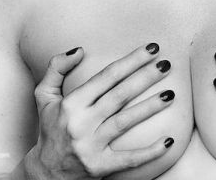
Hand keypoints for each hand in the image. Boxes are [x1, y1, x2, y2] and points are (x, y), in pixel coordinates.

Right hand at [32, 43, 174, 178]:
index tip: (150, 49)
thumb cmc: (50, 128)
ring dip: (150, 107)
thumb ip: (57, 67)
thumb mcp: (44, 95)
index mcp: (72, 103)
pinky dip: (150, 151)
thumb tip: (80, 50)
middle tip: (166, 63)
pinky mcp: (100, 167)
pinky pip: (129, 159)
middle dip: (145, 77)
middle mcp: (81, 123)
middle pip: (119, 95)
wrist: (45, 173)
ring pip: (126, 121)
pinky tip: (169, 140)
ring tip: (171, 94)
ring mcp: (91, 146)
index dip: (130, 60)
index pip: (107, 76)